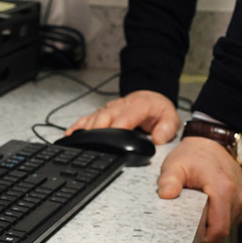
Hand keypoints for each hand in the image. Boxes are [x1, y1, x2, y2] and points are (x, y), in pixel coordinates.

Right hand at [65, 90, 180, 144]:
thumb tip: (158, 138)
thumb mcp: (171, 117)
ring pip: (95, 117)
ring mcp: (110, 108)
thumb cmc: (158, 109)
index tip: (111, 138)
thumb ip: (168, 128)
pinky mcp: (102, 113)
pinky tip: (70, 134)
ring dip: (86, 129)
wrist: (151, 97)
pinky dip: (78, 126)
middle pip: (105, 117)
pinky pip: (88, 117)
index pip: (126, 116)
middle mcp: (121, 105)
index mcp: (139, 105)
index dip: (118, 127)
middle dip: (97, 130)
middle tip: (90, 145)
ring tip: (76, 143)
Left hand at [158, 137, 241, 242]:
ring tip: (200, 211)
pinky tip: (210, 208)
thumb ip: (169, 179)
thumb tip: (167, 194)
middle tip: (190, 221)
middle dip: (205, 232)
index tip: (190, 241)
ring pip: (228, 225)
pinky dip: (220, 218)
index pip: (218, 230)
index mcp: (223, 188)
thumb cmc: (195, 153)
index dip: (204, 242)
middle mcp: (237, 194)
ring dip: (213, 224)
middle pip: (222, 230)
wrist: (212, 140)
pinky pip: (232, 219)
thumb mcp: (175, 163)